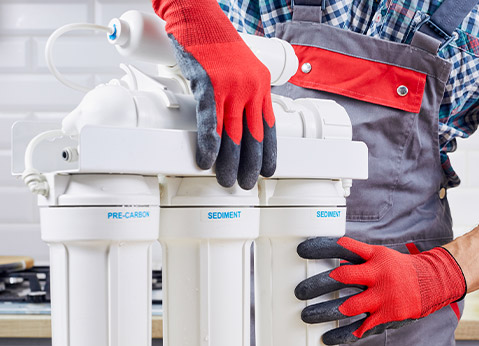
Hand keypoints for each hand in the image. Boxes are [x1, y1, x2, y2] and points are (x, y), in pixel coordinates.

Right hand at [152, 0, 275, 188]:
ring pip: (233, 133)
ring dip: (229, 161)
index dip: (270, 152)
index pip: (269, 126)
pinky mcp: (209, 84)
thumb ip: (241, 93)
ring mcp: (231, 86)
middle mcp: (250, 87)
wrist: (197, 15)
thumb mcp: (239, 69)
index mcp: (261, 85)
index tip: (269, 171)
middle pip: (254, 135)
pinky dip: (209, 144)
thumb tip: (235, 118)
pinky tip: (207, 159)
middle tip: (246, 184)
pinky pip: (211, 121)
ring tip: (226, 179)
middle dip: (251, 164)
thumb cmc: (214, 41)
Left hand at [295, 237, 466, 344]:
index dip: (321, 248)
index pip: (344, 248)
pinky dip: (341, 334)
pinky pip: (360, 328)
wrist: (432, 283)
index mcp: (374, 257)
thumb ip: (357, 258)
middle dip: (317, 284)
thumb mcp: (380, 255)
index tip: (301, 251)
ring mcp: (383, 298)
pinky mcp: (387, 317)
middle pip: (342, 277)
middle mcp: (378, 275)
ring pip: (348, 306)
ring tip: (305, 315)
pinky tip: (326, 337)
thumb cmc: (399, 268)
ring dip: (323, 311)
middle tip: (299, 291)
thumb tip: (332, 260)